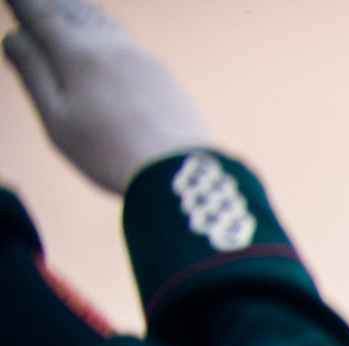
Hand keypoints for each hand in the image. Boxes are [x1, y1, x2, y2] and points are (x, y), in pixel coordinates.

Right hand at [2, 0, 211, 192]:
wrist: (177, 171)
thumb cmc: (108, 152)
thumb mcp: (56, 118)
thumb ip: (32, 73)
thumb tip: (13, 37)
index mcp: (75, 54)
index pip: (39, 14)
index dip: (22, 3)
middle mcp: (108, 45)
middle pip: (72, 10)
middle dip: (50, 3)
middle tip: (33, 1)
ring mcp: (139, 55)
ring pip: (101, 20)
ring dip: (78, 8)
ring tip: (65, 5)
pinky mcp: (161, 70)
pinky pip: (124, 36)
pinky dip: (104, 24)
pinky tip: (102, 28)